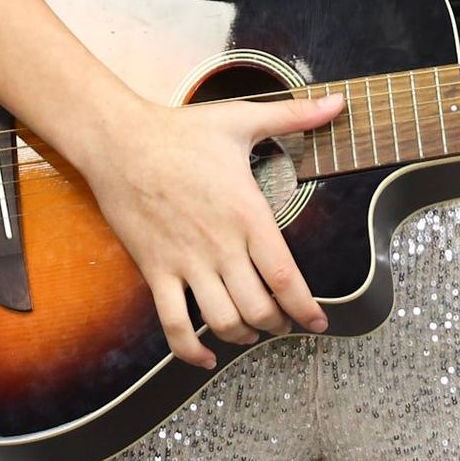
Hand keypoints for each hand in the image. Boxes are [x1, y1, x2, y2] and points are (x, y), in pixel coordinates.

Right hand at [78, 90, 343, 367]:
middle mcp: (220, 246)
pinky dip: (190, 351)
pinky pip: (173, 325)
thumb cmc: (183, 131)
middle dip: (279, 324)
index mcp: (247, 214)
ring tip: (255, 334)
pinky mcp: (155, 271)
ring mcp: (186, 263)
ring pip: (222, 321)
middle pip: (258, 307)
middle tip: (288, 324)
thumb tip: (338, 102)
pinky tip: (206, 358)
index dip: (305, 307)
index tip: (319, 323)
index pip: (284, 276)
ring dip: (243, 336)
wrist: (121, 143)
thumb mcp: (243, 119)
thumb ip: (296, 116)